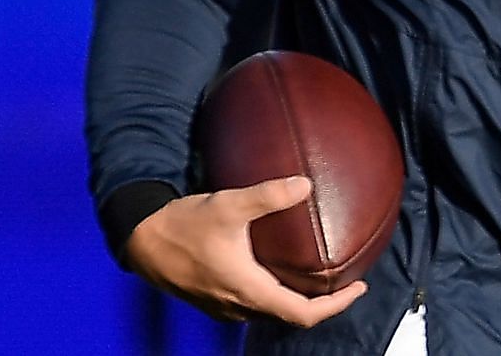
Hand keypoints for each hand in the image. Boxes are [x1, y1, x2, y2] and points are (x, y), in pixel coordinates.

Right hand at [123, 176, 366, 325]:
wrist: (141, 239)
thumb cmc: (184, 225)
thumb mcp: (229, 205)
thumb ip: (269, 195)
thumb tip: (306, 184)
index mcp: (248, 291)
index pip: (301, 313)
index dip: (335, 306)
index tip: (359, 287)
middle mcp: (237, 307)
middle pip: (289, 315)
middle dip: (321, 302)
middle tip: (345, 279)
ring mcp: (223, 307)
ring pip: (270, 312)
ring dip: (297, 299)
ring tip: (320, 275)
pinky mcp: (213, 300)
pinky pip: (254, 305)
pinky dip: (276, 294)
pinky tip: (281, 270)